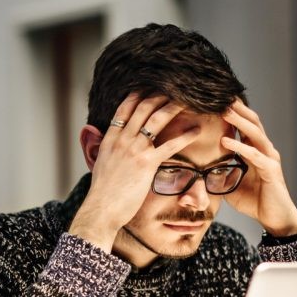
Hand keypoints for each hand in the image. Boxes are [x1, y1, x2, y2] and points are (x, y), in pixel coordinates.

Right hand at [70, 94, 201, 251]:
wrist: (101, 209)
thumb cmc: (102, 193)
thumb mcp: (99, 165)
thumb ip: (105, 151)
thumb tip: (106, 146)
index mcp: (110, 139)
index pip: (124, 109)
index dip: (138, 95)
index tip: (150, 87)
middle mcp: (122, 140)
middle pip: (143, 108)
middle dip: (160, 95)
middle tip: (175, 88)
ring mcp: (134, 150)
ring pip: (157, 120)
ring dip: (173, 107)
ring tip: (189, 100)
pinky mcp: (147, 164)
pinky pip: (170, 145)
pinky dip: (185, 136)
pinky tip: (197, 131)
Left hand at [221, 100, 296, 236]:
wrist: (274, 219)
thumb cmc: (255, 201)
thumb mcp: (229, 185)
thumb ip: (218, 174)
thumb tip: (196, 171)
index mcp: (255, 150)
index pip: (244, 125)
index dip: (233, 113)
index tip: (216, 100)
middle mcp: (264, 150)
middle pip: (252, 122)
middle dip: (237, 108)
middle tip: (220, 95)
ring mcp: (269, 159)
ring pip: (255, 133)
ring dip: (239, 121)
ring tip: (224, 110)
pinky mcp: (271, 171)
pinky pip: (254, 156)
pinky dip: (240, 147)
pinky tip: (225, 141)